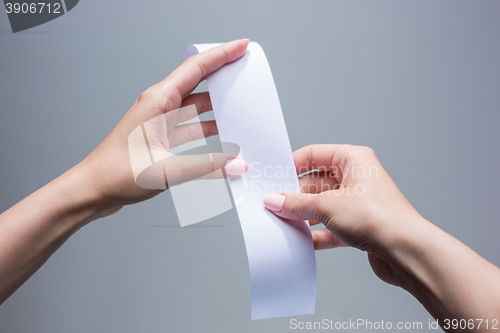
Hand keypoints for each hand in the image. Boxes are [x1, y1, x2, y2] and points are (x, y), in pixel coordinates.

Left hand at [77, 39, 249, 217]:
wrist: (93, 190)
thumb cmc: (115, 173)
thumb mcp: (165, 169)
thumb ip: (206, 167)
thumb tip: (237, 165)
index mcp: (158, 102)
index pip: (196, 69)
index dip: (222, 55)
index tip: (241, 46)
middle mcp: (159, 107)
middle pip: (198, 84)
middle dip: (223, 77)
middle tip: (245, 73)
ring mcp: (159, 123)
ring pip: (196, 108)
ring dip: (217, 108)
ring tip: (240, 107)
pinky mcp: (160, 138)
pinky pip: (190, 127)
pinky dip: (207, 130)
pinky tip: (222, 137)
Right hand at [264, 144, 499, 328]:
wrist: (406, 252)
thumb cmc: (379, 217)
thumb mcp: (327, 205)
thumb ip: (296, 204)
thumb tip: (275, 201)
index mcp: (353, 159)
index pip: (314, 154)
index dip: (292, 165)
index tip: (273, 177)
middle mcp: (357, 178)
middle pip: (315, 182)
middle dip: (295, 195)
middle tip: (274, 204)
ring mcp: (358, 203)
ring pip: (322, 205)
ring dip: (304, 215)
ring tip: (284, 222)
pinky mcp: (359, 225)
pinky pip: (330, 226)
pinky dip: (316, 233)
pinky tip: (302, 241)